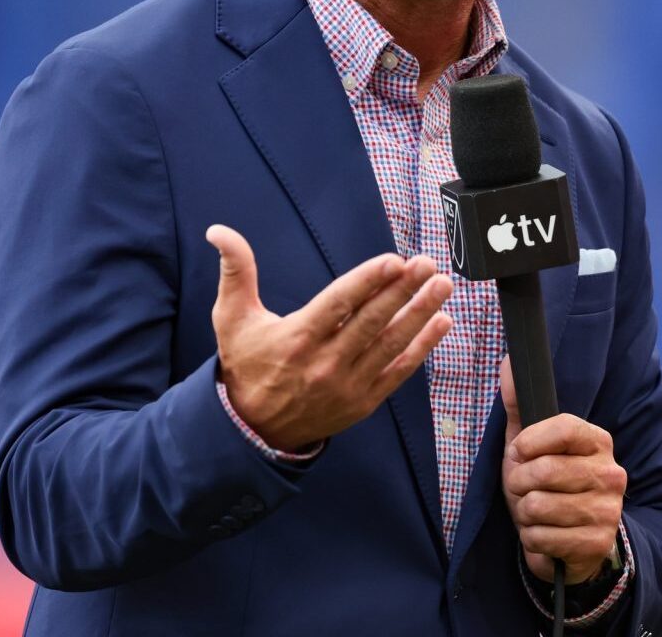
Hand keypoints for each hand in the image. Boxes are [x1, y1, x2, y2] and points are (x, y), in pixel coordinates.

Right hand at [208, 224, 452, 451]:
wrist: (254, 430)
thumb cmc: (246, 365)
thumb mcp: (231, 318)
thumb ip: (235, 272)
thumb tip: (219, 231)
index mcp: (297, 338)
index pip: (338, 305)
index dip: (367, 282)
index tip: (393, 261)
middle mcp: (326, 363)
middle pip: (371, 322)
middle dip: (403, 291)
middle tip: (427, 264)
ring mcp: (348, 384)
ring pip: (391, 345)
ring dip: (420, 314)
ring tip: (442, 286)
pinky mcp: (363, 401)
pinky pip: (398, 372)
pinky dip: (422, 348)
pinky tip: (441, 323)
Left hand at [500, 356, 626, 584]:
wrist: (568, 539)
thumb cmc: (545, 485)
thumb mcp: (528, 443)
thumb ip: (519, 404)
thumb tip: (509, 363)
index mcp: (598, 441)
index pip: (563, 428)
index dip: (530, 441)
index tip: (518, 452)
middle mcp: (611, 473)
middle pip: (545, 470)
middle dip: (518, 483)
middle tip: (522, 488)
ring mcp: (608, 510)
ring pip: (539, 506)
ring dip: (524, 512)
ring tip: (534, 511)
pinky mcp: (598, 543)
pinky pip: (542, 537)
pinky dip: (532, 538)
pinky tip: (544, 533)